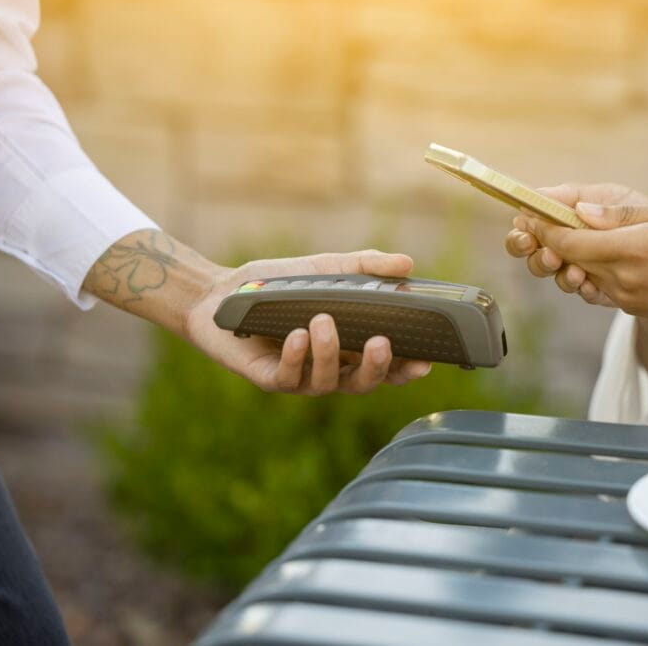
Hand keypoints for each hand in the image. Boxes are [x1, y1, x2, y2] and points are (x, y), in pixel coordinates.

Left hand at [185, 250, 432, 394]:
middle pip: (364, 383)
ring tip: (323, 321)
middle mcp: (329, 367)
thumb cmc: (279, 285)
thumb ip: (367, 267)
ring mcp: (300, 376)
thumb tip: (407, 263)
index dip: (407, 370)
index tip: (424, 362)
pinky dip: (296, 357)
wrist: (223, 293)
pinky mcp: (270, 378)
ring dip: (329, 353)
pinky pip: (289, 378)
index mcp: (350, 346)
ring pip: (327, 382)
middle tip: (380, 344)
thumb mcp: (328, 268)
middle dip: (376, 368)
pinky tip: (297, 335)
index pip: (387, 366)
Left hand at [514, 196, 647, 315]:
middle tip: (534, 222)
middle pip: (568, 259)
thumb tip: (580, 211)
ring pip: (580, 273)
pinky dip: (591, 269)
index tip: (529, 214)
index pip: (568, 242)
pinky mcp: (630, 307)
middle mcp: (621, 279)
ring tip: (563, 236)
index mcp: (629, 251)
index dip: (544, 228)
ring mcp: (624, 297)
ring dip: (568, 256)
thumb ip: (620, 215)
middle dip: (548, 241)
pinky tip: (595, 256)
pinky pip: (599, 286)